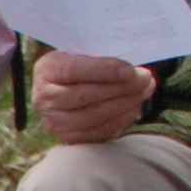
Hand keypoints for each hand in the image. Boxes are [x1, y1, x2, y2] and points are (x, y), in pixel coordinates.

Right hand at [35, 49, 159, 146]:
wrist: (66, 86)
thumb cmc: (83, 64)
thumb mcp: (85, 52)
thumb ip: (103, 55)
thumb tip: (134, 67)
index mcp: (47, 69)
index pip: (73, 70)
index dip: (103, 70)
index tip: (130, 70)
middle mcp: (44, 97)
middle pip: (85, 95)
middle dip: (121, 88)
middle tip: (145, 79)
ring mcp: (53, 121)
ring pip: (92, 116)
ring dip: (124, 104)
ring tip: (144, 91)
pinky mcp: (66, 137)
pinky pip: (96, 132)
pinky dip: (120, 120)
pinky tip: (134, 107)